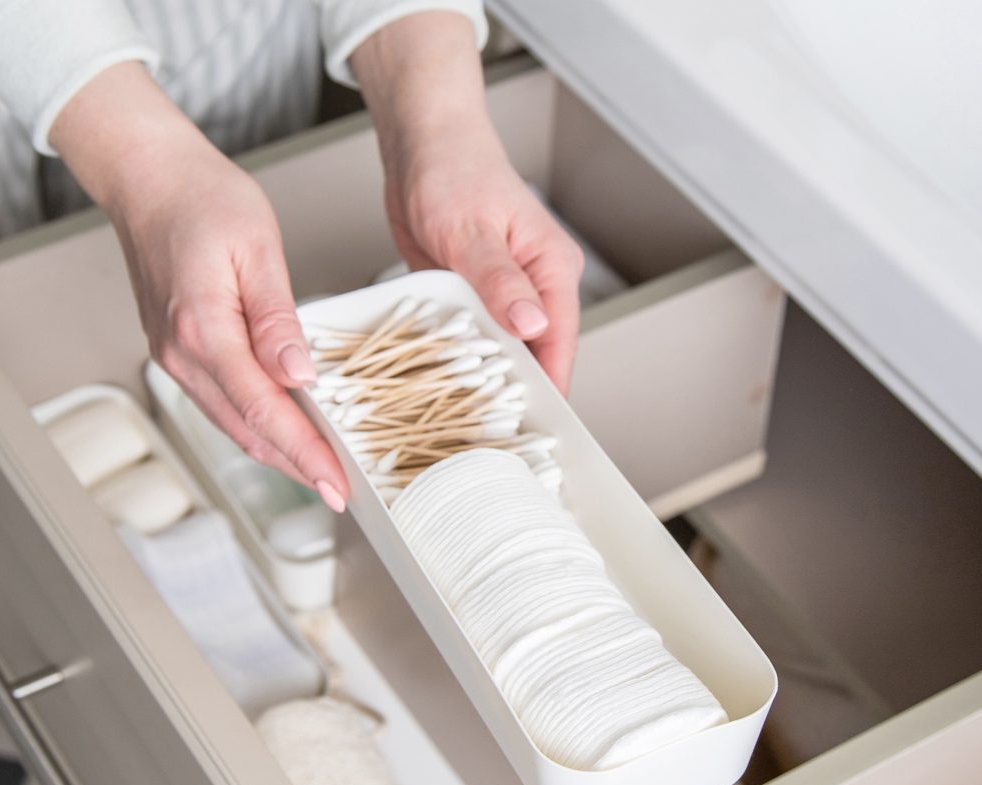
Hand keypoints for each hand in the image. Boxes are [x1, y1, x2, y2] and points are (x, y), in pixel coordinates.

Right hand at [50, 64, 347, 509]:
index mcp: (202, 329)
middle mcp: (180, 353)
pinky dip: (254, 426)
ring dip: (276, 452)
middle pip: (246, 430)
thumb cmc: (201, 198)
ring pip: (231, 423)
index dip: (305, 453)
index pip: (264, 411)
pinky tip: (283, 431)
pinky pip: (219, 403)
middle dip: (295, 467)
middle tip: (340, 491)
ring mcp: (173, 356)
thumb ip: (278, 319)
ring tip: (319, 471)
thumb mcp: (257, 249)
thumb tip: (299, 375)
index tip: (336, 483)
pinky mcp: (175, 351)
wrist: (147, 178)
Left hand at [352, 14, 583, 393]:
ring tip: (464, 426)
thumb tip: (533, 327)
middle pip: (534, 355)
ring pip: (500, 352)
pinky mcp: (472, 297)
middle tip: (489, 441)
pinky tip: (441, 389)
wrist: (422, 145)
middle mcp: (534, 288)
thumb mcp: (472, 230)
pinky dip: (459, 361)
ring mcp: (503, 296)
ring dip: (483, 382)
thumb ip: (501, 281)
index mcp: (551, 271)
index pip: (559, 344)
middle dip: (515, 394)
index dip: (550, 388)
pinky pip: (470, 338)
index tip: (538, 431)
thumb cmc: (454, 171)